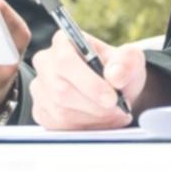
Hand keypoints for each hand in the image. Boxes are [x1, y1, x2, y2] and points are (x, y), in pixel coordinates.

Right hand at [30, 27, 148, 129]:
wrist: (114, 90)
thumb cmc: (118, 70)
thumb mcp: (130, 60)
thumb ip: (126, 63)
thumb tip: (115, 75)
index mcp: (64, 42)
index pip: (66, 62)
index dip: (89, 83)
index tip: (112, 98)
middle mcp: (45, 63)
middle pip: (62, 90)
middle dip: (94, 106)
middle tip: (118, 110)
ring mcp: (40, 88)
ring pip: (61, 111)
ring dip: (92, 118)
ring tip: (114, 115)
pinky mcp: (41, 111)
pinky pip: (58, 126)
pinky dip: (83, 128)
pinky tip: (100, 121)